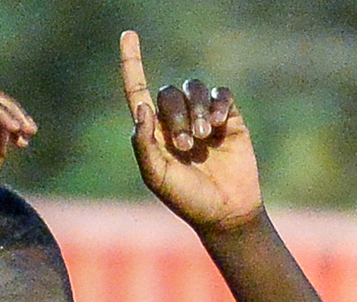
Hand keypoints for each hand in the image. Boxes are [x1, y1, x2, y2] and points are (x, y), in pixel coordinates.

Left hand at [120, 30, 262, 230]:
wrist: (225, 211)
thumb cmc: (187, 200)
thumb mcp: (157, 178)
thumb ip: (144, 145)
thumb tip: (141, 108)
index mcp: (153, 134)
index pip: (138, 92)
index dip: (131, 64)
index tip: (127, 35)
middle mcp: (175, 122)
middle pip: (168, 93)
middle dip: (176, 116)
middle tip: (186, 146)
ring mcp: (203, 118)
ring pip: (194, 90)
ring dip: (197, 111)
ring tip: (203, 139)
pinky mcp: (228, 118)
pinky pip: (221, 94)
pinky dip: (218, 105)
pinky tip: (220, 126)